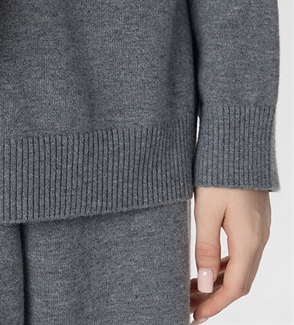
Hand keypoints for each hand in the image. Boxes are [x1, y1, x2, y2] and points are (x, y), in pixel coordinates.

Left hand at [190, 186, 270, 322]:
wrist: (239, 142)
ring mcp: (259, 230)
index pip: (234, 287)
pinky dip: (225, 265)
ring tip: (194, 289)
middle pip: (240, 281)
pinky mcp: (254, 220)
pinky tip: (209, 265)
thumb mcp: (207, 209)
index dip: (215, 305)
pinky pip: (242, 252)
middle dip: (216, 298)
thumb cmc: (220, 173)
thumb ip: (205, 247)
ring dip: (219, 282)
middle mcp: (259, 239)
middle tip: (190, 306)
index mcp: (248, 241)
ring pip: (241, 268)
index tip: (194, 316)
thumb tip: (205, 285)